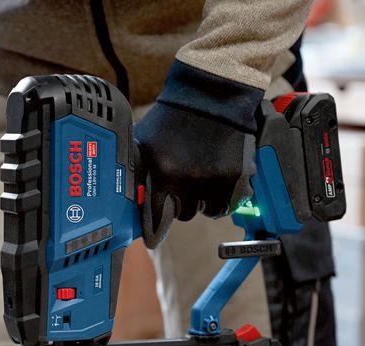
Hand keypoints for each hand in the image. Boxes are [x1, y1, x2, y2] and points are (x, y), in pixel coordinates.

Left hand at [134, 100, 255, 222]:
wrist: (213, 95)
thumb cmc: (174, 116)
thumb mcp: (145, 139)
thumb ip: (138, 168)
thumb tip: (130, 193)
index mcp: (161, 174)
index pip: (154, 216)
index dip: (155, 222)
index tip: (155, 230)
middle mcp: (186, 182)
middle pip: (183, 214)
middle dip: (183, 203)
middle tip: (185, 186)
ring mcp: (212, 182)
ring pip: (207, 211)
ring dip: (204, 201)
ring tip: (203, 179)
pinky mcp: (234, 179)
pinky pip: (228, 203)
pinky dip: (224, 196)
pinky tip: (219, 180)